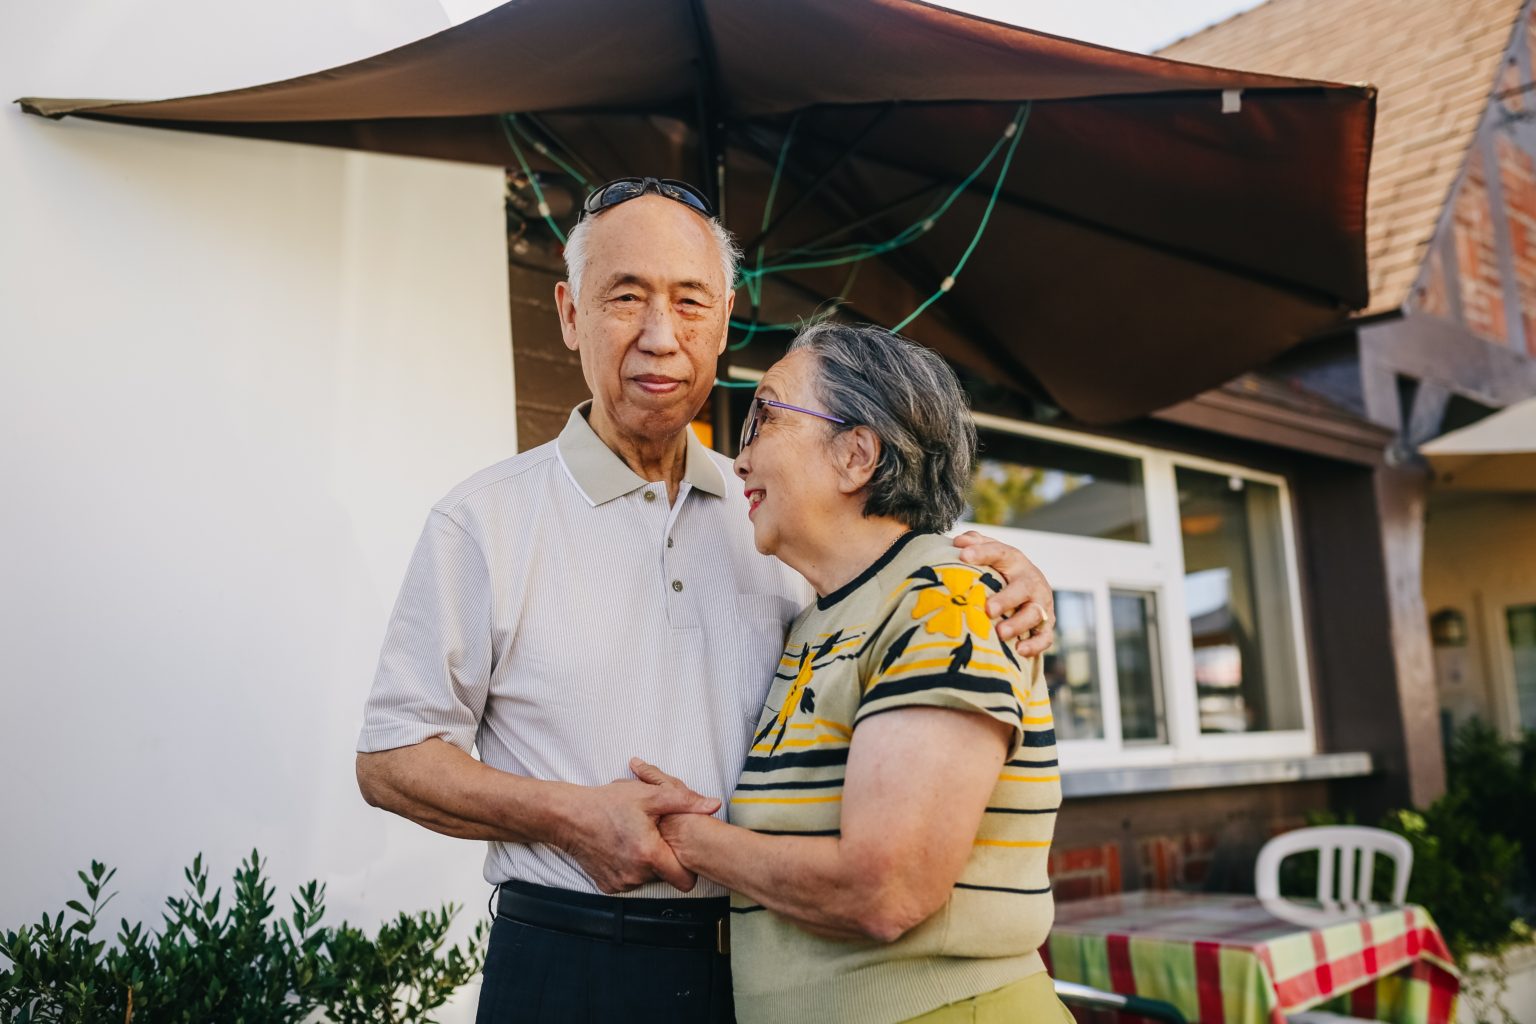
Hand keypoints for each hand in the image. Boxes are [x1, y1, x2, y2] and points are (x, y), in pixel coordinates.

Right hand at [558, 771, 719, 893]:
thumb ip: (685, 801)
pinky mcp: (607, 886)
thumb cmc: (607, 803)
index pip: (686, 880)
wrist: (569, 817)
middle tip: (654, 836)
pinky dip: (629, 868)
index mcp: (649, 855)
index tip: (684, 855)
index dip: (689, 868)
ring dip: (646, 863)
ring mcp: (620, 883)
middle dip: (664, 859)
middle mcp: (635, 875)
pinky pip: (629, 881)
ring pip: (647, 879)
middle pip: (665, 876)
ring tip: (636, 839)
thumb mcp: (649, 795)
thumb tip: (713, 805)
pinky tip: (622, 848)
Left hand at [952, 530, 1054, 657]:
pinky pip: (1045, 637)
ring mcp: (1041, 603)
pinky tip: (1019, 651)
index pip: (1000, 552)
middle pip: (1022, 588)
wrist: (1032, 586)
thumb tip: (958, 541)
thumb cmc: (1001, 569)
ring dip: (1018, 624)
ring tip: (1000, 633)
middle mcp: (1031, 581)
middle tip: (988, 609)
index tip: (963, 556)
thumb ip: (975, 542)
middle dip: (1006, 599)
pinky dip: (1034, 645)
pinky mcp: (1047, 625)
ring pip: (1035, 614)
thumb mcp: (991, 552)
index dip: (982, 553)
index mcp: (1015, 561)